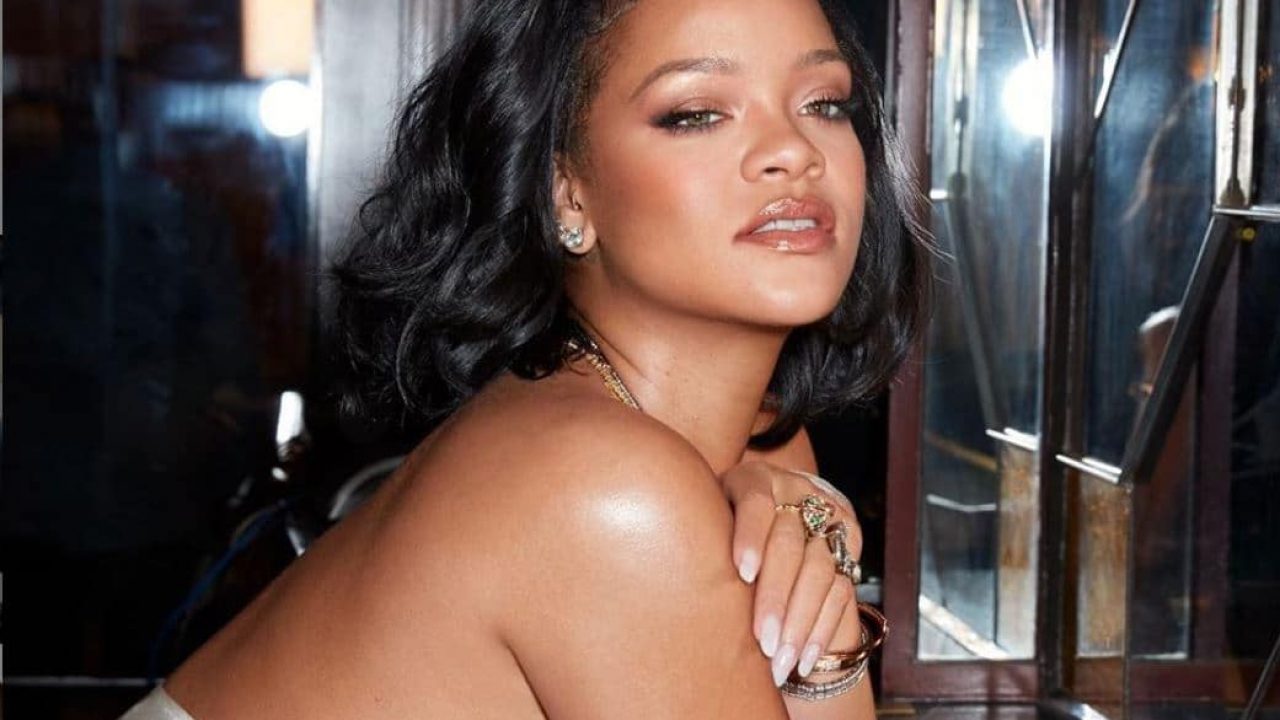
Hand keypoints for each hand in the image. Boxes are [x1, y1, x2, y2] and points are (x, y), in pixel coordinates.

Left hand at [721, 461, 862, 684]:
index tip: (743, 574)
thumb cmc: (721, 528)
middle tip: (761, 641)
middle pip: (788, 544)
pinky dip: (821, 629)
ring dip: (800, 621)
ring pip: (819, 570)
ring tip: (779, 661)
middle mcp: (796, 492)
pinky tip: (803, 658)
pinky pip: (841, 591)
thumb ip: (701, 535)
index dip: (751, 536)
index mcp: (756, 478)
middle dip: (775, 597)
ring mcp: (827, 519)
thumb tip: (668, 576)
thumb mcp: (709, 518)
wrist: (774, 516)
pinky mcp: (849, 549)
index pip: (757, 502)